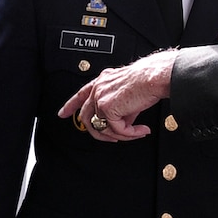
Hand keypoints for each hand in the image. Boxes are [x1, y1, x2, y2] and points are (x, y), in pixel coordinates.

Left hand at [58, 49, 178, 140]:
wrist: (154, 78)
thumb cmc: (148, 81)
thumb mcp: (129, 96)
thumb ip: (121, 110)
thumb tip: (123, 125)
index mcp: (102, 81)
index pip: (81, 94)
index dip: (70, 105)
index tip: (62, 114)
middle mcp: (98, 88)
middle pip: (87, 117)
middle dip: (99, 133)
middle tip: (114, 139)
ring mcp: (100, 98)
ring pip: (103, 127)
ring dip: (121, 135)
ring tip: (136, 133)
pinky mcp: (108, 108)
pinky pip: (117, 130)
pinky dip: (130, 134)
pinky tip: (140, 130)